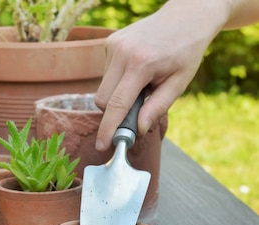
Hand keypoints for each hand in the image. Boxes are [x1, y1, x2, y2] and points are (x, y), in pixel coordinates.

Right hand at [93, 2, 224, 149]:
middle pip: (102, 99)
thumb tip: (138, 129)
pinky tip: (136, 69)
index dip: (108, 129)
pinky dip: (117, 79)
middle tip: (133, 113)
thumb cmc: (186, 51)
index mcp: (141, 64)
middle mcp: (122, 53)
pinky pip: (106, 73)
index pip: (116, 105)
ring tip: (142, 83)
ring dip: (117, 94)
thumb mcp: (179, 82)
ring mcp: (113, 46)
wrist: (186, 16)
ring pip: (102, 87)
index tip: (103, 145)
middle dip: (113, 112)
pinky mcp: (109, 43)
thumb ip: (157, 107)